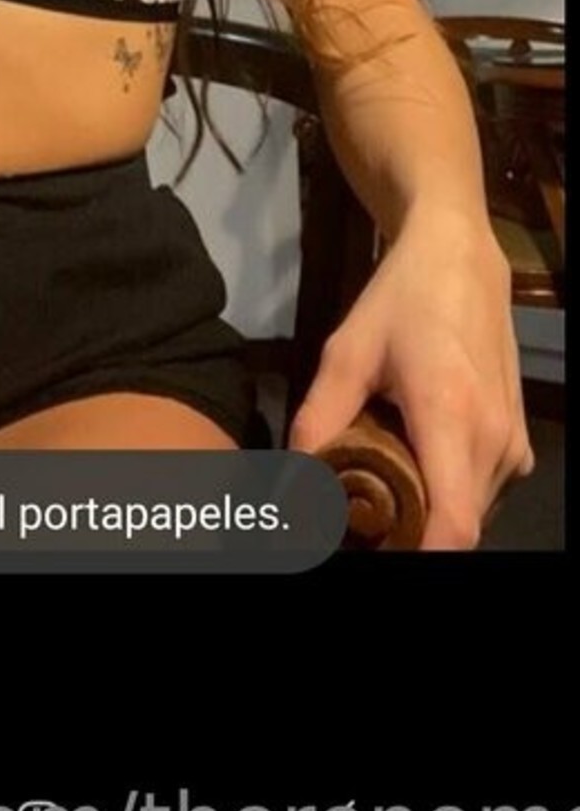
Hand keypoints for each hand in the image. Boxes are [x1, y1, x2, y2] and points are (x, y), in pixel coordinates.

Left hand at [288, 206, 534, 548]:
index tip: (379, 548)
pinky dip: (451, 493)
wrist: (460, 256)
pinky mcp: (519, 441)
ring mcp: (513, 442)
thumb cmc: (402, 299)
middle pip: (457, 525)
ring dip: (431, 511)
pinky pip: (484, 493)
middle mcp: (493, 437)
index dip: (419, 554)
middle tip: (366, 507)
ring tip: (388, 476)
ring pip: (473, 513)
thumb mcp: (346, 353)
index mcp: (450, 414)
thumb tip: (291, 482)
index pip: (454, 524)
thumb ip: (319, 420)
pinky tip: (418, 461)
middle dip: (412, 532)